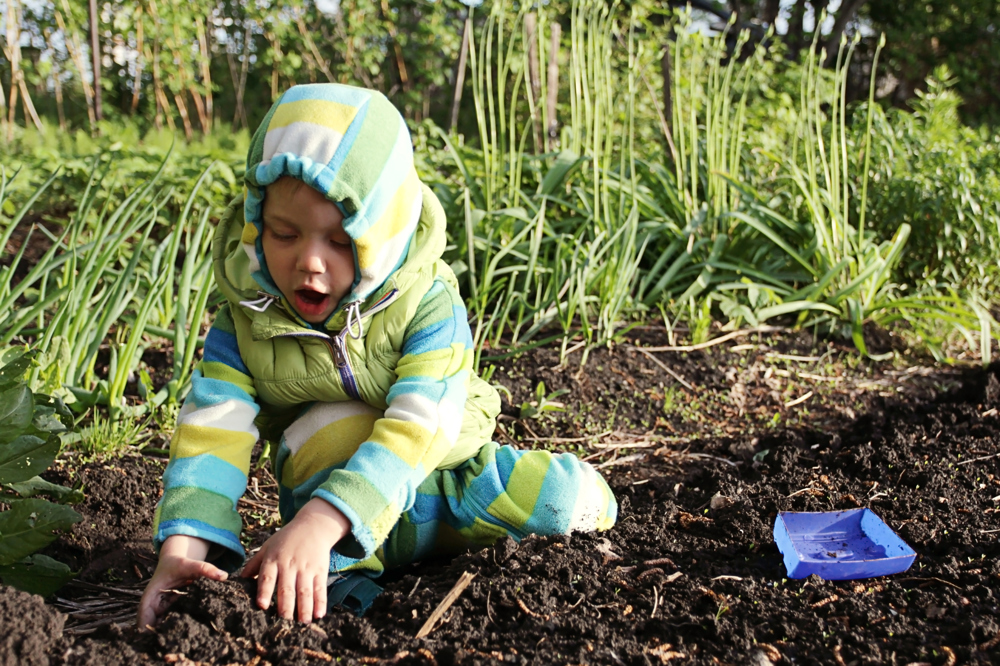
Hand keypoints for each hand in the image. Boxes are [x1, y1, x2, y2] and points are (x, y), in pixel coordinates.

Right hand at [137, 535, 227, 629]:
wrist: (177, 562)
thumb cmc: (178, 564)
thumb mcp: (189, 564)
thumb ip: (204, 569)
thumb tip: (223, 576)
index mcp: (150, 598)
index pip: (143, 619)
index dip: (150, 630)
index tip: (165, 634)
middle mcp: (154, 608)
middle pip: (154, 628)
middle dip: (165, 634)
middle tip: (183, 635)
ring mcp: (163, 612)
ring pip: (165, 627)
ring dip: (175, 631)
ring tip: (190, 634)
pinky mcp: (172, 613)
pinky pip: (175, 622)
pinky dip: (183, 625)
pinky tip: (196, 628)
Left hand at [241, 497, 349, 622]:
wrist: (313, 525)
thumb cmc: (286, 539)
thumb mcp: (267, 547)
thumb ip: (253, 564)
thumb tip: (237, 581)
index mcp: (274, 560)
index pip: (268, 577)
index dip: (265, 591)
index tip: (262, 605)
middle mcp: (290, 565)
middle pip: (287, 588)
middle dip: (285, 606)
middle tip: (283, 623)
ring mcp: (306, 568)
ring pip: (304, 591)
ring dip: (304, 608)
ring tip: (302, 623)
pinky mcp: (320, 570)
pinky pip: (320, 588)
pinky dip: (320, 602)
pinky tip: (319, 614)